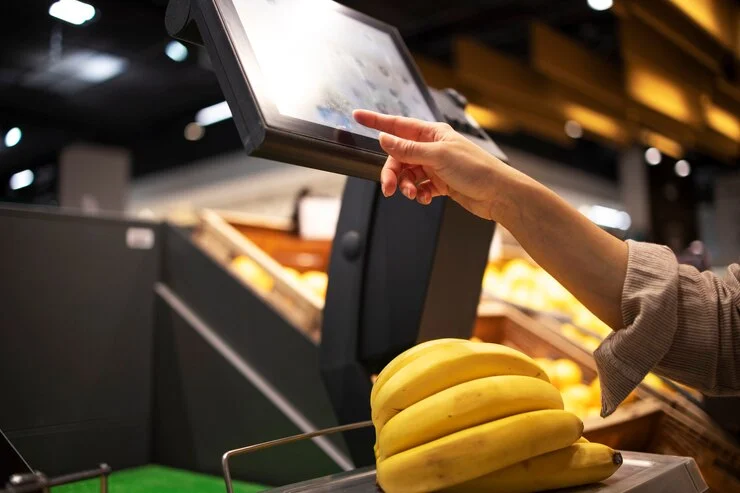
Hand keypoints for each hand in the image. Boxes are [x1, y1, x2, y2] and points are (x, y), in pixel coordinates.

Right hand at [353, 109, 518, 220]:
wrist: (498, 194)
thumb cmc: (477, 169)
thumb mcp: (438, 156)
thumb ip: (408, 150)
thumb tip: (385, 139)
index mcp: (432, 133)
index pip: (397, 125)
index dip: (376, 121)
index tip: (358, 116)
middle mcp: (432, 148)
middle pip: (399, 157)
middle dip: (392, 173)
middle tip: (389, 188)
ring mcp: (436, 166)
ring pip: (408, 174)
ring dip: (407, 186)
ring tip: (414, 194)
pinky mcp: (440, 183)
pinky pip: (420, 187)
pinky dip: (419, 193)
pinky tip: (425, 198)